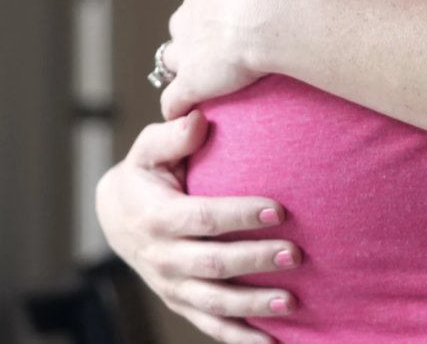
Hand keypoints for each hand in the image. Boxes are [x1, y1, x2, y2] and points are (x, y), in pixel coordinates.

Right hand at [96, 110, 301, 343]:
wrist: (116, 216)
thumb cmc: (144, 176)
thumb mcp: (148, 150)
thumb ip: (172, 135)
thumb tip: (199, 119)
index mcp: (157, 217)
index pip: (203, 218)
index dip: (240, 216)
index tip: (280, 210)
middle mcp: (162, 257)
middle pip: (213, 264)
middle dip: (255, 260)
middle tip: (296, 254)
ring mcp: (171, 285)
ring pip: (214, 302)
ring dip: (254, 305)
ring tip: (292, 301)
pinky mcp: (181, 302)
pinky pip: (210, 326)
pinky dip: (240, 338)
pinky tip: (273, 342)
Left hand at [160, 0, 307, 119]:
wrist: (264, 10)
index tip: (235, 6)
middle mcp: (186, 15)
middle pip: (183, 25)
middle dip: (197, 34)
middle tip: (226, 43)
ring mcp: (185, 51)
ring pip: (172, 61)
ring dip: (185, 69)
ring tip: (206, 81)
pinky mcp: (190, 83)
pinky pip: (175, 101)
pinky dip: (179, 108)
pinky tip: (191, 116)